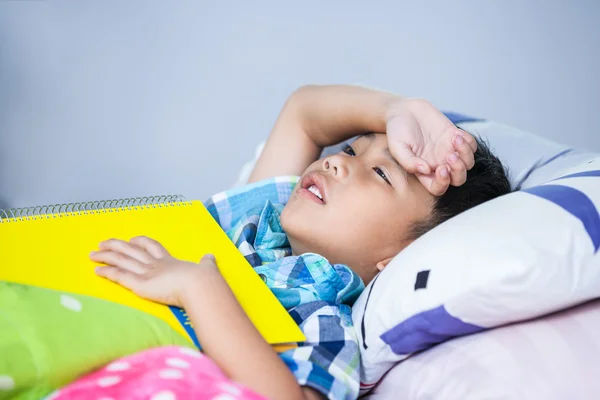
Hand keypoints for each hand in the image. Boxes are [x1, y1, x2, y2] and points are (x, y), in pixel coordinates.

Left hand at [90, 236, 217, 307]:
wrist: (199, 285)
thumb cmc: (204, 280)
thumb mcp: (207, 268)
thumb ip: (207, 263)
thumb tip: (210, 257)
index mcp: (170, 260)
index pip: (152, 247)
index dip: (140, 242)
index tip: (132, 240)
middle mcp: (156, 264)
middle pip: (132, 250)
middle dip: (116, 245)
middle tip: (103, 243)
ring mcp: (147, 273)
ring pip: (122, 260)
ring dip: (106, 256)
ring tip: (93, 254)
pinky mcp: (141, 284)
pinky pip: (120, 276)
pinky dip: (107, 272)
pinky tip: (97, 270)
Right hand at [386, 98, 477, 194]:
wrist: (404, 110)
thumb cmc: (397, 130)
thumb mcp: (396, 147)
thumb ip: (408, 161)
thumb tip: (425, 170)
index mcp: (424, 172)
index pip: (438, 188)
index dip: (443, 183)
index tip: (440, 168)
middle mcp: (438, 164)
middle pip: (458, 179)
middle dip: (459, 170)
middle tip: (450, 155)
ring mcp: (449, 151)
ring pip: (468, 163)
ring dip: (465, 153)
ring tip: (454, 139)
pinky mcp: (455, 138)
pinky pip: (472, 146)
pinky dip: (469, 141)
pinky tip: (455, 134)